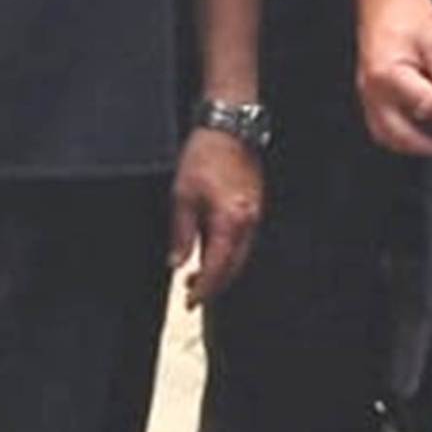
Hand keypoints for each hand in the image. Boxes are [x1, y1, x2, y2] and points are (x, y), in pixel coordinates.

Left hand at [172, 127, 264, 307]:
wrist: (230, 128)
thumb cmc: (205, 157)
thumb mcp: (182, 196)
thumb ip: (181, 234)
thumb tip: (177, 263)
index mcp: (230, 221)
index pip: (218, 268)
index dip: (204, 289)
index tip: (190, 303)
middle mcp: (248, 221)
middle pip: (235, 266)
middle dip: (215, 284)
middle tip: (193, 295)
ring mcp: (255, 212)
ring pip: (241, 254)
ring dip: (222, 268)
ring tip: (198, 275)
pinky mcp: (255, 204)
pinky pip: (245, 238)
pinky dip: (230, 251)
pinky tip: (213, 250)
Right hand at [357, 0, 431, 157]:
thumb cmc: (408, 10)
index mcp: (389, 74)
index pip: (427, 106)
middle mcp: (372, 88)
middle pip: (397, 134)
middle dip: (427, 147)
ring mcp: (366, 91)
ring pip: (384, 134)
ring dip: (411, 145)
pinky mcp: (368, 90)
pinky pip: (379, 123)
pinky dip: (400, 134)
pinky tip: (421, 130)